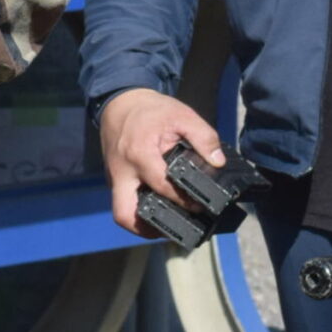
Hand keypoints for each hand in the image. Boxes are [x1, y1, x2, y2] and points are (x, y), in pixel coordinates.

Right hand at [100, 88, 225, 238]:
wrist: (121, 102)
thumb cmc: (152, 111)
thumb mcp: (182, 115)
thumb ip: (203, 137)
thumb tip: (218, 162)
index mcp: (140, 154)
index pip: (162, 187)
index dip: (183, 201)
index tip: (199, 206)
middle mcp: (122, 172)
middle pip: (125, 214)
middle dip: (148, 229)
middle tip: (172, 229)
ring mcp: (114, 178)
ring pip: (121, 213)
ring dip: (142, 224)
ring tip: (167, 225)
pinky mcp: (113, 180)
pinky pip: (123, 202)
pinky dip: (139, 210)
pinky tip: (159, 208)